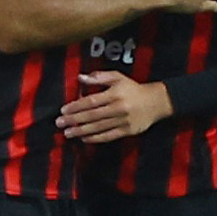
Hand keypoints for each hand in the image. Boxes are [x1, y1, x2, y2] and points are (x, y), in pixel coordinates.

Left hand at [58, 71, 173, 142]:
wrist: (156, 102)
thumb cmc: (133, 88)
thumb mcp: (118, 77)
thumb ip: (99, 77)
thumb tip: (80, 77)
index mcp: (115, 93)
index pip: (91, 101)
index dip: (76, 106)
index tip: (63, 110)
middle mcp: (118, 107)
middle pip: (92, 115)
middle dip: (74, 120)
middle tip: (60, 123)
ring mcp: (123, 121)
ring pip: (99, 127)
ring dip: (81, 130)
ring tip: (68, 133)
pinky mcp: (128, 131)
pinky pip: (108, 136)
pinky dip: (95, 138)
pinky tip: (84, 138)